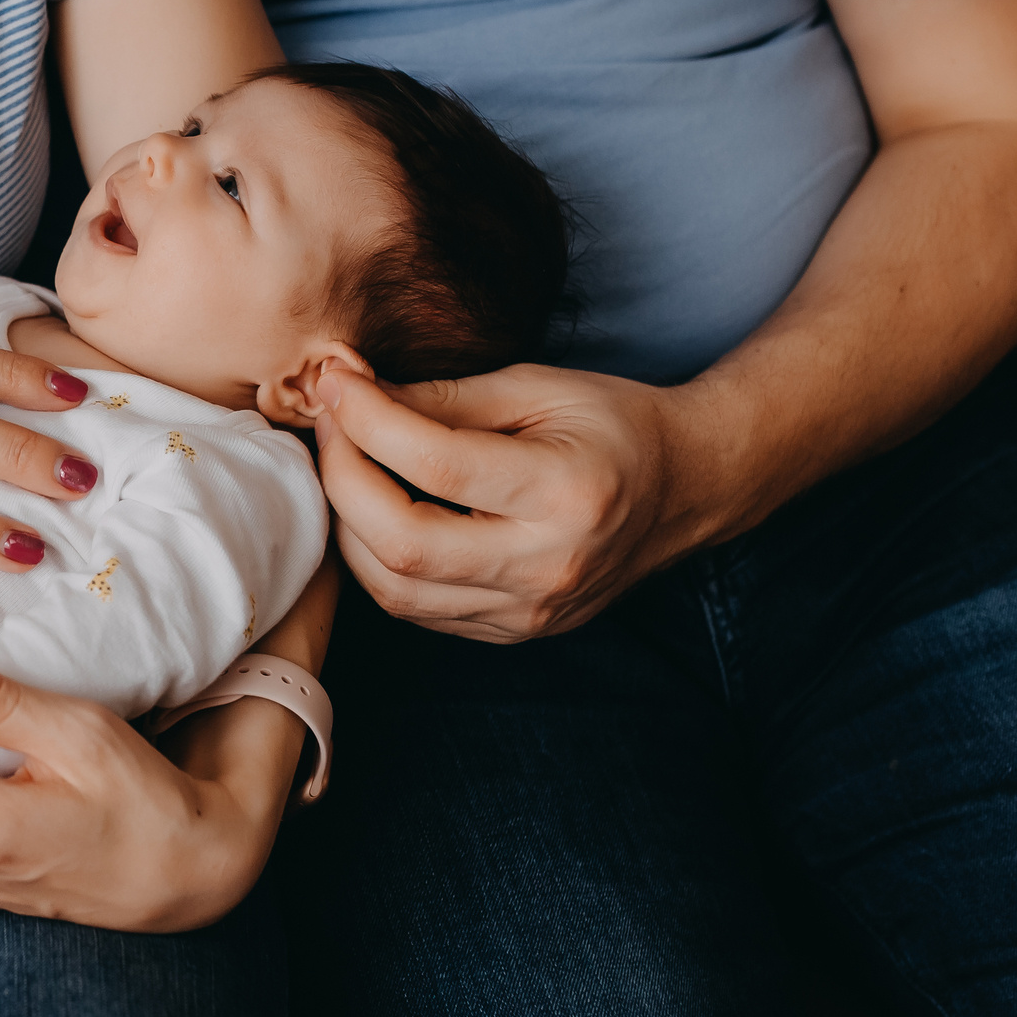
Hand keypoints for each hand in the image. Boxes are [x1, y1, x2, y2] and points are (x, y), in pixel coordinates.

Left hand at [313, 361, 719, 642]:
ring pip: (395, 589)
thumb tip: (346, 389)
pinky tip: (375, 511)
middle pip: (402, 543)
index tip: (335, 384)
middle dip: (343, 478)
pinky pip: (415, 608)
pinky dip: (378, 560)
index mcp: (568, 492)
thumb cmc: (612, 425)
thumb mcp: (537, 387)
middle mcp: (549, 566)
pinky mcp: (512, 632)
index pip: (435, 463)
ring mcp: (530, 612)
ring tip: (347, 465)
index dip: (365, 421)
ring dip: (349, 525)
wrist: (684, 490)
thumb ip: (441, 396)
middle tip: (332, 424)